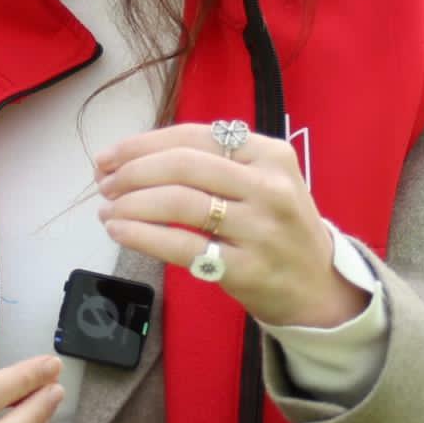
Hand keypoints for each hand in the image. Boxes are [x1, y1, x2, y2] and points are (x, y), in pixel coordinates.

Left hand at [96, 122, 355, 329]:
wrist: (319, 286)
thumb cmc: (279, 227)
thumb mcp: (265, 180)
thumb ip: (214, 162)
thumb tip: (137, 155)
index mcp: (271, 154)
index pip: (195, 136)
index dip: (143, 143)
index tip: (109, 156)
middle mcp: (268, 186)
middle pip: (183, 165)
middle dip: (132, 172)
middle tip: (104, 184)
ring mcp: (260, 229)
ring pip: (179, 203)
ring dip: (131, 204)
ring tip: (108, 210)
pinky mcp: (247, 269)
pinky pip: (183, 246)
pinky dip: (143, 235)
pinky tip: (120, 231)